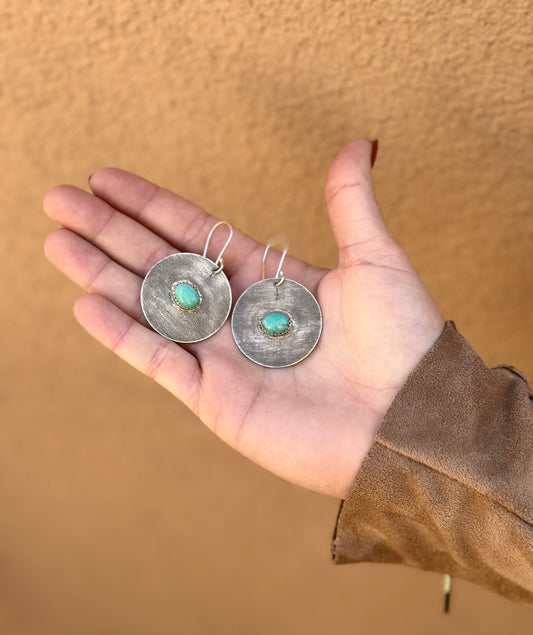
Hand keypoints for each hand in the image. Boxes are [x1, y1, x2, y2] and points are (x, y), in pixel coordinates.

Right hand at [43, 139, 443, 498]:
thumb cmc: (402, 340)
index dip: (150, 205)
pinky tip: (86, 303)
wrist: (411, 421)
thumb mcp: (374, 259)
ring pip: (150, 308)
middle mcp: (239, 315)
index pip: (195, 233)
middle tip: (60, 200)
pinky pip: (160, 361)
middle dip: (109, 232)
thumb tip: (358, 142)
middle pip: (161, 264)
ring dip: (102, 275)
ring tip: (57, 243)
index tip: (107, 179)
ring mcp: (223, 358)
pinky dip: (123, 335)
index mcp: (269, 278)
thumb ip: (349, 201)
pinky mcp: (216, 400)